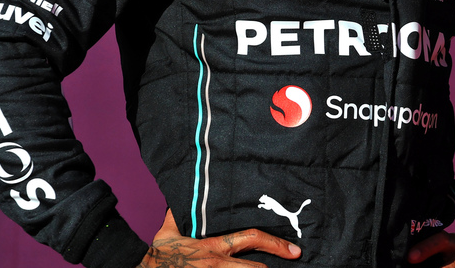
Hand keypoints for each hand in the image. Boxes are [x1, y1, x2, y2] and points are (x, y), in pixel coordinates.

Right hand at [139, 209, 301, 266]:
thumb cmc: (159, 254)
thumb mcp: (170, 230)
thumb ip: (182, 213)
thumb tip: (187, 193)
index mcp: (215, 246)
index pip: (252, 239)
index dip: (276, 244)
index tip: (295, 251)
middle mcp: (218, 264)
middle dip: (274, 267)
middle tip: (293, 262)